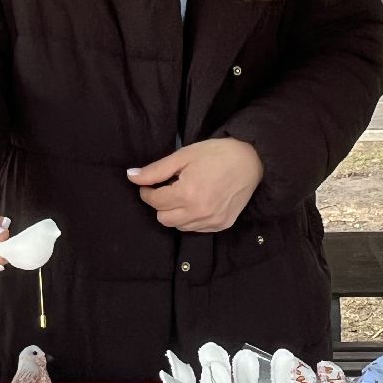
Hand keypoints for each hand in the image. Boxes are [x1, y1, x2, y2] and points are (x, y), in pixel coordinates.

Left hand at [129, 139, 263, 232]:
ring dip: (175, 213)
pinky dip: (191, 218)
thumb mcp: (183, 156)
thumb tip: (131, 176)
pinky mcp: (222, 225)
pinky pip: (196, 229)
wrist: (251, 160)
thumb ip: (156, 170)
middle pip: (163, 219)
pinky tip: (198, 202)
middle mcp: (199, 212)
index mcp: (187, 194)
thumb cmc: (216, 154)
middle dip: (160, 204)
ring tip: (185, 194)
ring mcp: (212, 221)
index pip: (154, 201)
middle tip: (168, 188)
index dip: (147, 191)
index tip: (149, 184)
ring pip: (179, 226)